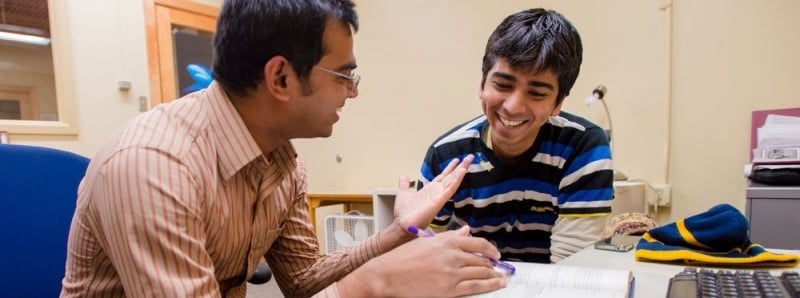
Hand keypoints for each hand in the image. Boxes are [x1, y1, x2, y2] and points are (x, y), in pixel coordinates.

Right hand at [339, 226, 506, 296]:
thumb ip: (450, 237)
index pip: (477, 243)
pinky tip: (497, 284)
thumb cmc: (402, 258)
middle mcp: (451, 254)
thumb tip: (466, 232)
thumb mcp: (427, 242)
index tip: (495, 253)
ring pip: (481, 272)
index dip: (490, 249)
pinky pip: (475, 286)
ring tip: (501, 277)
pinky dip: (490, 285)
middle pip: (481, 259)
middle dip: (493, 264)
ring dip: (494, 275)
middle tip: (499, 267)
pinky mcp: (449, 289)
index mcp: (446, 240)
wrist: (387, 275)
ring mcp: (451, 272)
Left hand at [393, 154, 473, 230]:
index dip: (450, 168)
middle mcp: (437, 192)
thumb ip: (405, 185)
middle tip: (470, 157)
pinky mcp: (439, 200)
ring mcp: (439, 196)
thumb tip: (404, 177)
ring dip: (461, 171)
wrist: (402, 224)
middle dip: (460, 167)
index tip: (457, 160)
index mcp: (430, 190)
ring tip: (468, 161)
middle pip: (451, 177)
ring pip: (453, 181)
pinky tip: (462, 172)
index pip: (443, 176)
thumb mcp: (403, 193)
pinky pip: (450, 188)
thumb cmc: (403, 213)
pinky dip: (456, 180)